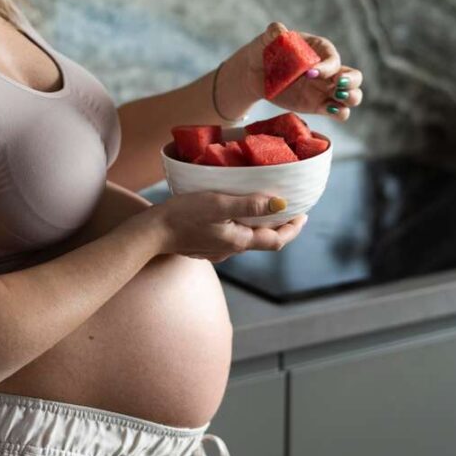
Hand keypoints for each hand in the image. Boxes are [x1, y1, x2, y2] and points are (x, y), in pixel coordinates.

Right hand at [148, 191, 308, 262]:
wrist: (151, 232)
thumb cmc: (184, 214)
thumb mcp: (219, 204)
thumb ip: (250, 204)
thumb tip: (281, 204)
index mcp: (239, 241)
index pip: (276, 240)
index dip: (293, 229)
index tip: (304, 215)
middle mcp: (231, 250)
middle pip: (264, 240)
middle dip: (280, 226)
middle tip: (290, 209)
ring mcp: (217, 250)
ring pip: (247, 238)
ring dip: (260, 225)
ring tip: (265, 206)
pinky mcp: (205, 246)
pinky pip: (231, 237)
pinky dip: (242, 226)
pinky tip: (235, 214)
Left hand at [236, 21, 364, 121]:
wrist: (255, 74)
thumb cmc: (264, 52)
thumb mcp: (267, 40)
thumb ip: (274, 32)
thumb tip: (280, 31)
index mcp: (321, 50)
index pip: (333, 59)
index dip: (326, 67)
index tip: (309, 72)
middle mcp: (330, 70)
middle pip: (354, 77)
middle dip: (351, 82)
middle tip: (338, 85)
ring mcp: (326, 90)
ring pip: (353, 96)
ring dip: (351, 98)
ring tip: (336, 98)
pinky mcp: (319, 106)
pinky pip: (339, 112)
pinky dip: (339, 113)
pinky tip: (327, 109)